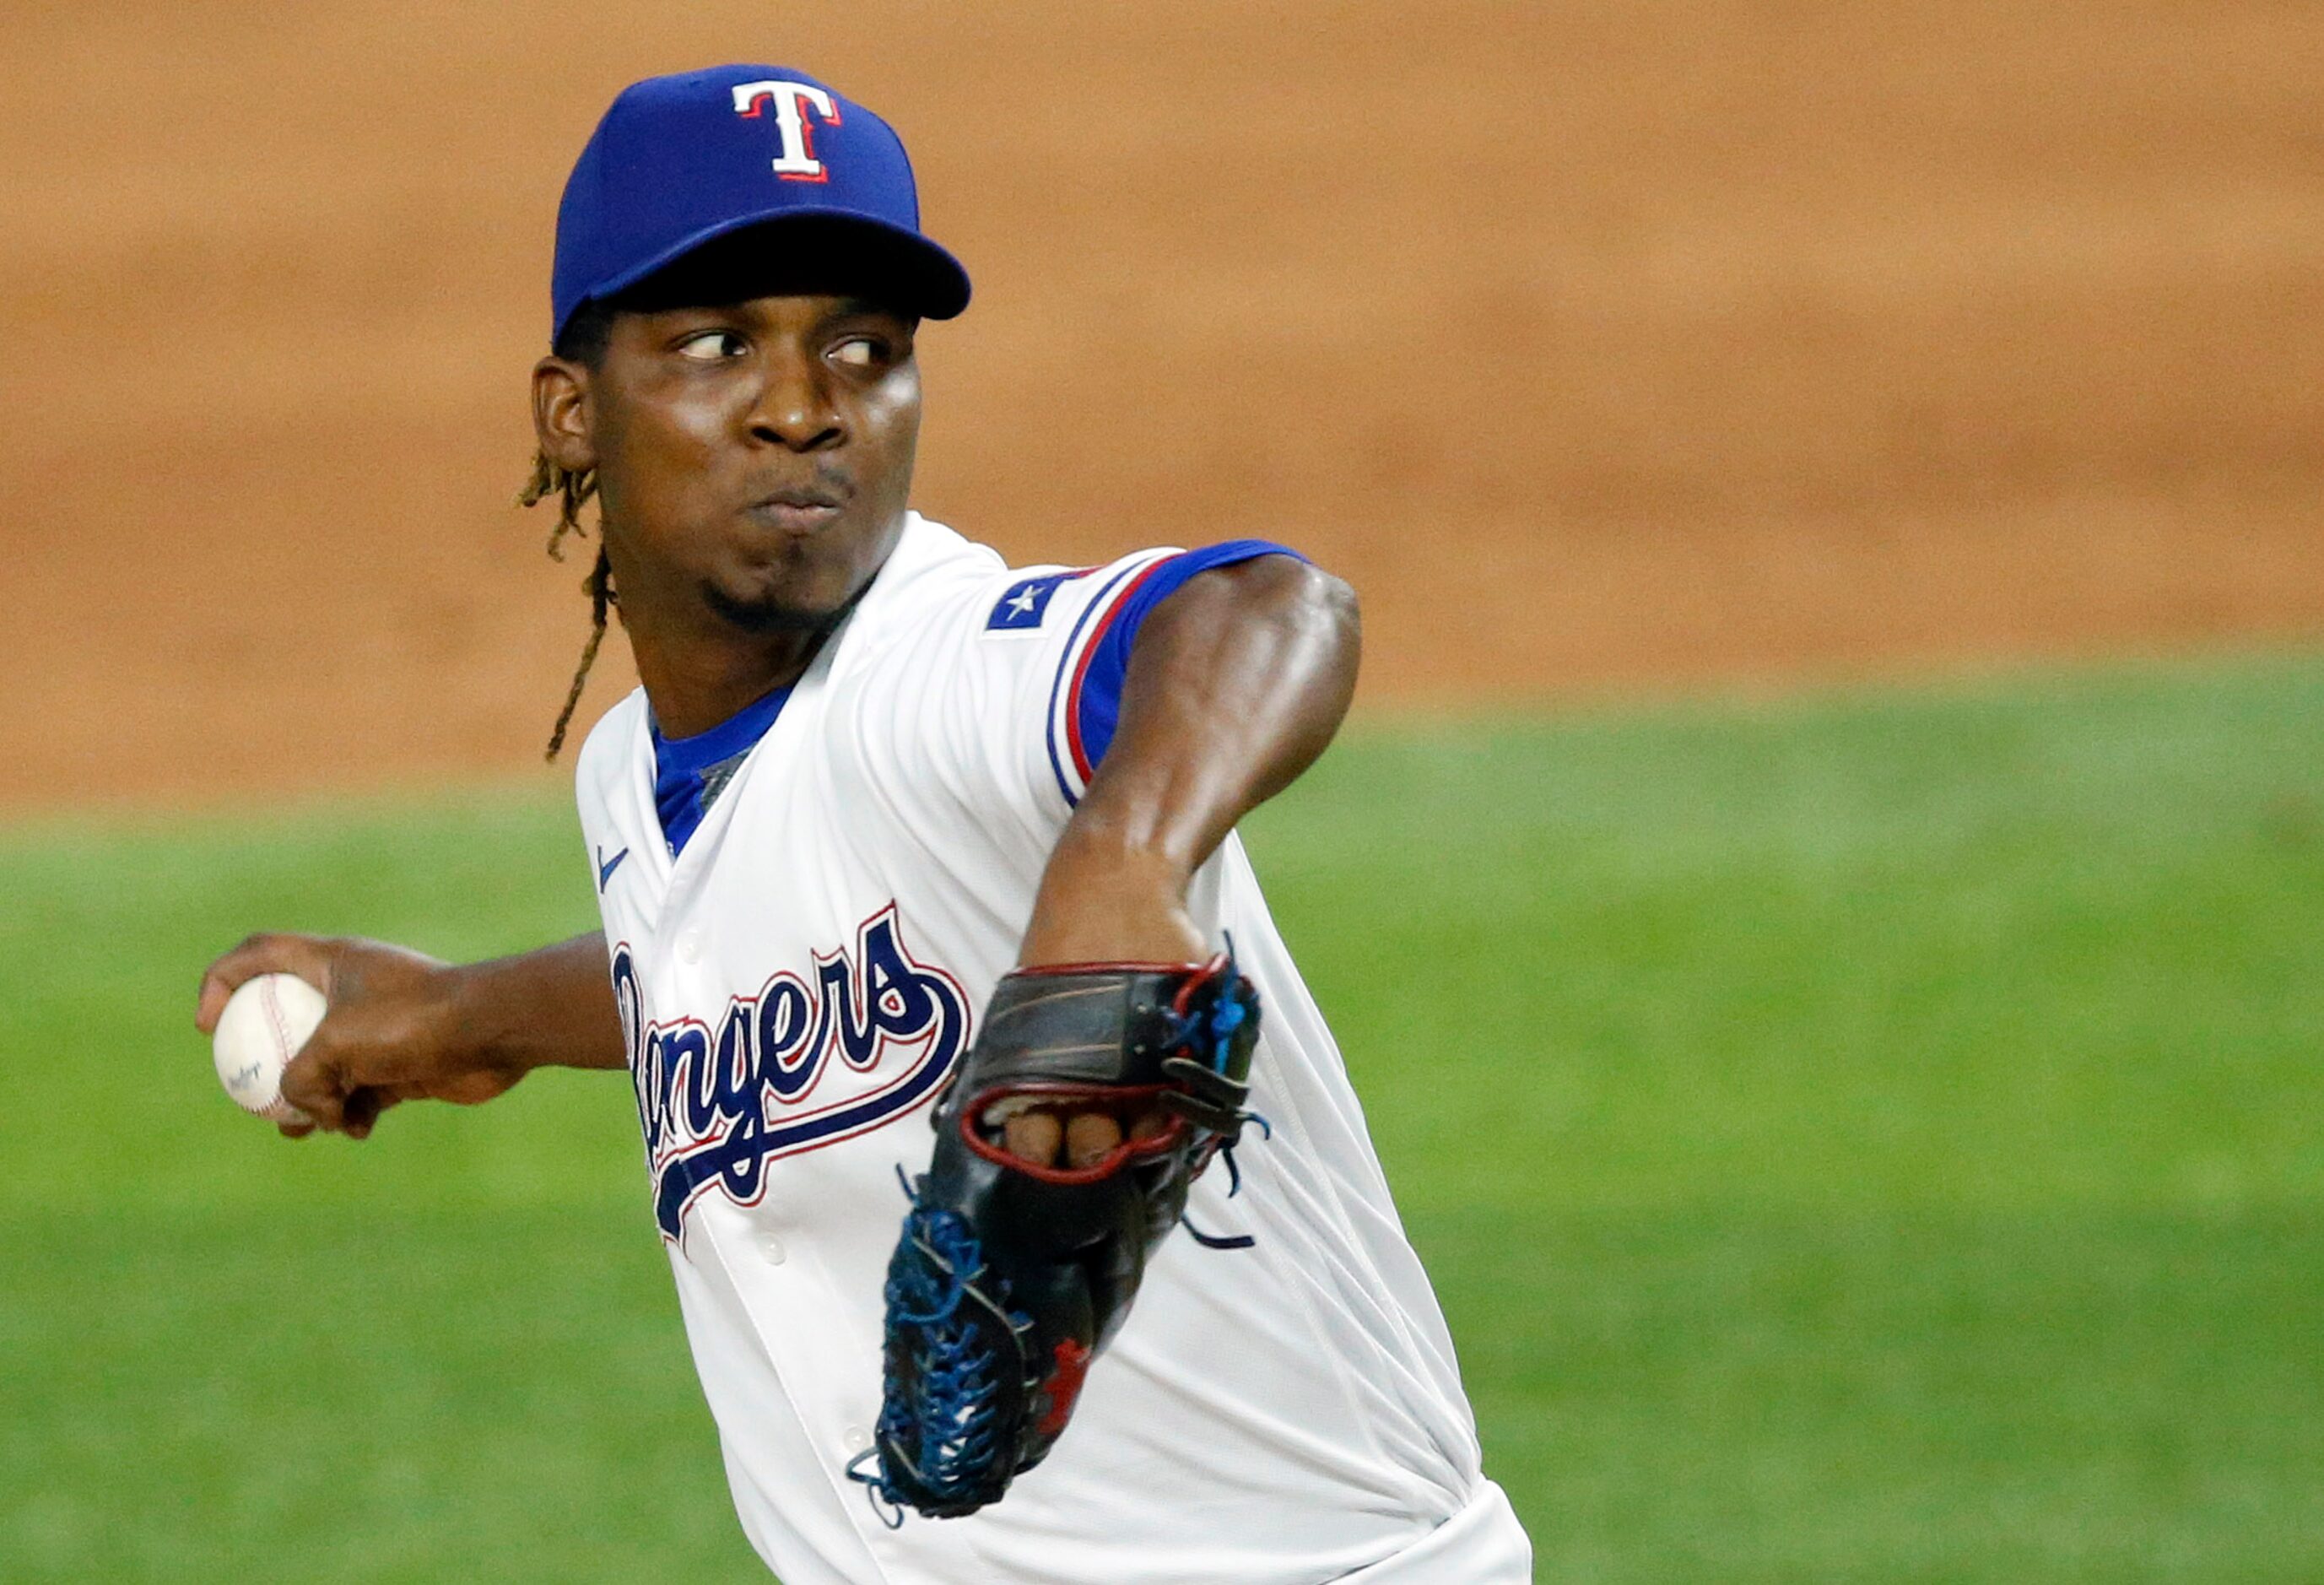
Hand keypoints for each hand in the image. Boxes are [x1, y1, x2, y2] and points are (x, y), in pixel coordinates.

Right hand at [195, 934, 525, 1139]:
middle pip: (285, 1019)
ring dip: (308, 1102)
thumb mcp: (336, 1045)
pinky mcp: (402, 1063)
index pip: (258, 955)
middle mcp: (351, 990)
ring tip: (304, 1128)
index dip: (221, 984)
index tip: (208, 1029)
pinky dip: (352, 1115)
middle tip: (251, 1097)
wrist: (494, 1033)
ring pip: (322, 1067)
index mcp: (329, 962)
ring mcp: (377, 1028)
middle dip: (264, 1063)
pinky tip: (357, 1129)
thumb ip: (301, 1077)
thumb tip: (302, 1110)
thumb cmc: (414, 1021)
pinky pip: (360, 1094)